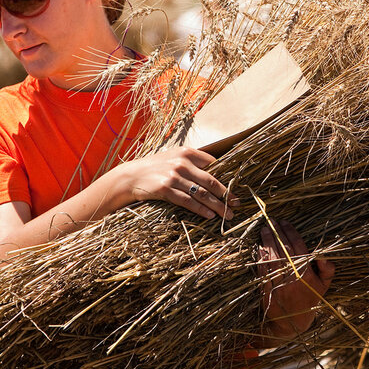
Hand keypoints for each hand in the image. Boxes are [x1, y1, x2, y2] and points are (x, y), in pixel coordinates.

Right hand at [115, 146, 238, 219]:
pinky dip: (201, 210)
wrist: (131, 176)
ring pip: (202, 194)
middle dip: (226, 194)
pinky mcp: (165, 189)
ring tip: (227, 214)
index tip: (236, 187)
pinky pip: (188, 202)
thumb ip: (193, 162)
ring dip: (217, 206)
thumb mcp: (174, 157)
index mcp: (187, 152)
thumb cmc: (156, 168)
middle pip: (211, 181)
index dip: (226, 177)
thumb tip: (216, 173)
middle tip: (237, 204)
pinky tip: (210, 216)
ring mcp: (173, 176)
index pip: (214, 165)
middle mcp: (182, 163)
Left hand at [257, 220, 335, 345]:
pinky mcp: (266, 289)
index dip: (290, 233)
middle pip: (282, 249)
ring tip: (265, 230)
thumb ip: (327, 269)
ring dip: (266, 242)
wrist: (292, 324)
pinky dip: (260, 257)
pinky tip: (259, 247)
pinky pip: (262, 270)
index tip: (285, 223)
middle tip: (272, 222)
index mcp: (306, 274)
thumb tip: (323, 255)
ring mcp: (277, 284)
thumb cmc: (310, 300)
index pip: (298, 247)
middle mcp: (291, 278)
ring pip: (271, 258)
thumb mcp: (323, 286)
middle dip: (276, 233)